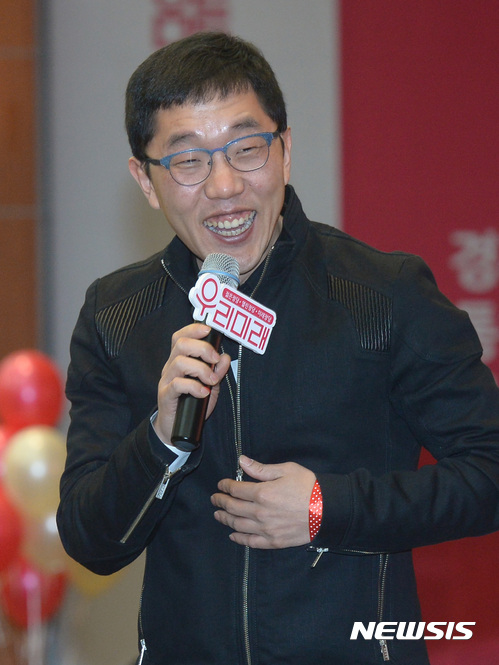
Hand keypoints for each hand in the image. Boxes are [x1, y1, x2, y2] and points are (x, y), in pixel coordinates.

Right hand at [153, 323, 230, 444]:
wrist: (175, 429)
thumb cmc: (192, 404)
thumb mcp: (210, 386)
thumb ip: (217, 371)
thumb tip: (225, 357)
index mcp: (180, 359)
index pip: (181, 337)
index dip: (194, 329)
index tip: (209, 330)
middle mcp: (171, 366)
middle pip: (181, 344)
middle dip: (202, 348)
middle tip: (215, 360)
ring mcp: (166, 380)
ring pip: (180, 362)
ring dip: (201, 369)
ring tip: (211, 381)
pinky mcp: (165, 394)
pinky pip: (177, 384)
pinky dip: (194, 386)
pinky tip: (203, 392)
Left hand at [211, 455, 315, 548]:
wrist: (328, 510)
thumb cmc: (309, 487)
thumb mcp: (286, 470)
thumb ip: (261, 468)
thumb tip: (241, 461)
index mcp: (262, 493)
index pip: (236, 490)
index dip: (226, 486)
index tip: (221, 484)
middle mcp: (260, 513)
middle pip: (233, 508)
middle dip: (221, 502)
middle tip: (215, 499)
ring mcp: (266, 529)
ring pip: (238, 525)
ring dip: (225, 519)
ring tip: (218, 515)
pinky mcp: (274, 541)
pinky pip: (251, 542)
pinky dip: (239, 539)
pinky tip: (233, 535)